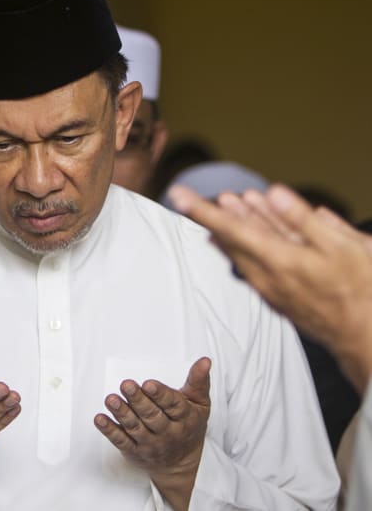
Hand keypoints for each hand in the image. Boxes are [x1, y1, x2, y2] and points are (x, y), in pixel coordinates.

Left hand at [95, 357, 211, 510]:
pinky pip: (121, 441)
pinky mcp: (134, 451)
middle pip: (152, 416)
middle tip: (126, 385)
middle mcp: (167, 432)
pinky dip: (109, 430)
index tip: (148, 384)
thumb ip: (198, 381)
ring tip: (111, 399)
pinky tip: (100, 419)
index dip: (160, 394)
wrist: (181, 465)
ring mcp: (150, 443)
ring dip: (122, 413)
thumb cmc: (189, 425)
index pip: (173, 405)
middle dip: (138, 400)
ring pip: (135, 428)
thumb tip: (205, 360)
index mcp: (184, 418)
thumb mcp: (200, 404)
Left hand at [169, 183, 371, 391]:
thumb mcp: (342, 248)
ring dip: (230, 229)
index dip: (203, 211)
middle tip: (197, 196)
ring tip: (224, 206)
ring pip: (240, 253)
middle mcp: (266, 276)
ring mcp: (269, 289)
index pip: (231, 229)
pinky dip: (242, 248)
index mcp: (279, 260)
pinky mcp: (276, 298)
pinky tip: (237, 240)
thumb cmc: (360, 291)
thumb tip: (273, 193)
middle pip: (231, 240)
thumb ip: (303, 220)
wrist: (365, 338)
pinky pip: (251, 266)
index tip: (178, 195)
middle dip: (215, 216)